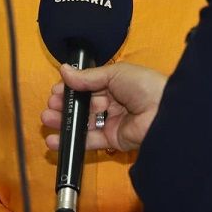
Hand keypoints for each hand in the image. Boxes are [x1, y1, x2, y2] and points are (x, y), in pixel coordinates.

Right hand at [41, 62, 167, 151]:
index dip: (71, 90)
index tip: (56, 91)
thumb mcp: (113, 73)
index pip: (87, 87)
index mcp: (115, 84)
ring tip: (47, 120)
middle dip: (65, 106)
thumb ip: (87, 77)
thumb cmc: (145, 85)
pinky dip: (72, 141)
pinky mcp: (113, 139)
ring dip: (64, 123)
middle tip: (50, 106)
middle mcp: (113, 103)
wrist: (164, 110)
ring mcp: (112, 122)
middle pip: (83, 106)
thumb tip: (64, 70)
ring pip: (83, 124)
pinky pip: (89, 141)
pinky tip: (56, 139)